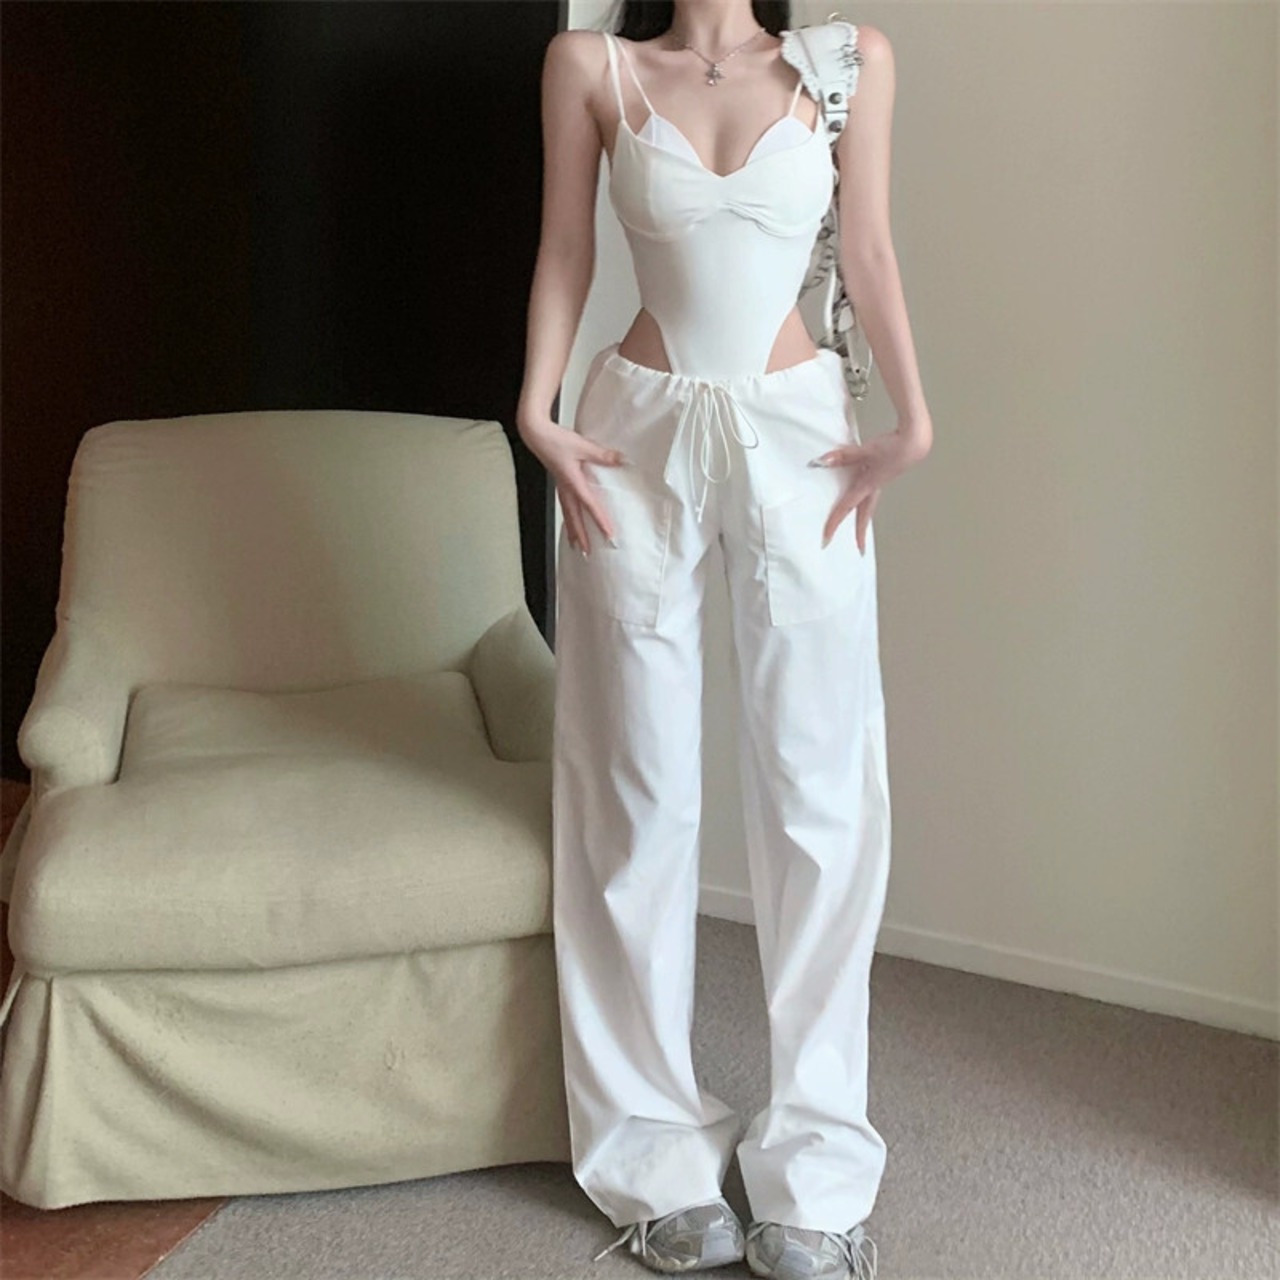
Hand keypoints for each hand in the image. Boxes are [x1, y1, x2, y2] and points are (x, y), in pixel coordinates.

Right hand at [519, 414, 628, 555]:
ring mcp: (560, 486)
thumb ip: (602, 455)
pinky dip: (568, 517)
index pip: (589, 506)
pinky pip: (564, 505)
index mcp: (572, 482)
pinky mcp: (558, 481)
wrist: (536, 433)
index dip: (600, 521)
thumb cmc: (557, 439)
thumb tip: (621, 460)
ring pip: (567, 513)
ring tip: (575, 545)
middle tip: (586, 553)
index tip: (609, 535)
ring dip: (572, 530)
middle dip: (581, 536)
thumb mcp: (583, 445)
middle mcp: (565, 488)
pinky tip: (571, 520)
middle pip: (574, 517)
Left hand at [812, 426, 929, 553]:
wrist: (916, 441)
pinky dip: (867, 500)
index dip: (834, 524)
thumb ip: (844, 456)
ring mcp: (881, 482)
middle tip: (859, 548)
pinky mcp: (885, 474)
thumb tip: (822, 461)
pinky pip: (873, 493)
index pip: (846, 508)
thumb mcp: (865, 451)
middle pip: (864, 515)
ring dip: (864, 518)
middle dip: (860, 532)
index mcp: (867, 486)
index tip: (826, 539)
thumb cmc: (894, 446)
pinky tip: (864, 493)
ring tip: (859, 526)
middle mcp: (874, 487)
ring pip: (869, 505)